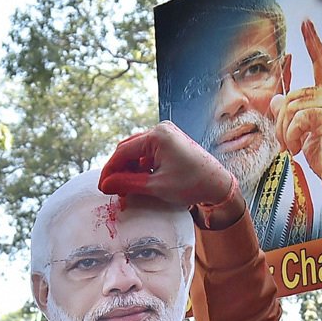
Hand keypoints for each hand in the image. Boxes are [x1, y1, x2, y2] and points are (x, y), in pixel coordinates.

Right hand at [100, 121, 237, 216]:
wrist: (219, 185)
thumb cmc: (191, 184)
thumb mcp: (155, 186)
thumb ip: (126, 184)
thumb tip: (104, 185)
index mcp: (157, 135)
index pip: (123, 152)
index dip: (110, 171)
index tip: (103, 187)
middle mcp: (161, 129)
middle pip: (128, 150)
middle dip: (119, 170)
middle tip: (114, 190)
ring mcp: (167, 134)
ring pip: (137, 152)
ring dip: (130, 170)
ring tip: (127, 189)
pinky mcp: (171, 142)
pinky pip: (148, 153)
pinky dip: (141, 167)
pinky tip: (140, 182)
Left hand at [270, 20, 321, 210]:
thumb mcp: (307, 133)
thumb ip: (294, 114)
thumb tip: (276, 97)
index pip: (321, 63)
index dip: (312, 42)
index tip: (305, 22)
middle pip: (292, 95)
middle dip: (280, 122)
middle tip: (285, 144)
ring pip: (290, 107)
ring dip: (284, 132)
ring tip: (293, 148)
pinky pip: (296, 119)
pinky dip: (291, 137)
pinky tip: (299, 149)